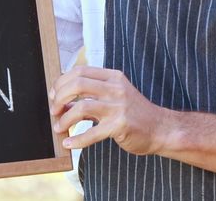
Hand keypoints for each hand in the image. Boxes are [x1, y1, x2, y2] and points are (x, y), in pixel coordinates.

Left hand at [49, 66, 172, 155]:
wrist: (161, 128)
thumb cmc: (135, 113)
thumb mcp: (116, 95)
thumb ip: (93, 94)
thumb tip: (63, 99)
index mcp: (113, 77)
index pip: (80, 71)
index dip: (61, 82)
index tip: (54, 96)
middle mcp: (116, 89)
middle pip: (78, 84)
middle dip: (60, 98)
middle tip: (55, 111)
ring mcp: (118, 107)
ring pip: (81, 107)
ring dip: (64, 119)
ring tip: (59, 128)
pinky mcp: (120, 126)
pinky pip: (91, 133)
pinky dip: (76, 140)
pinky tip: (69, 144)